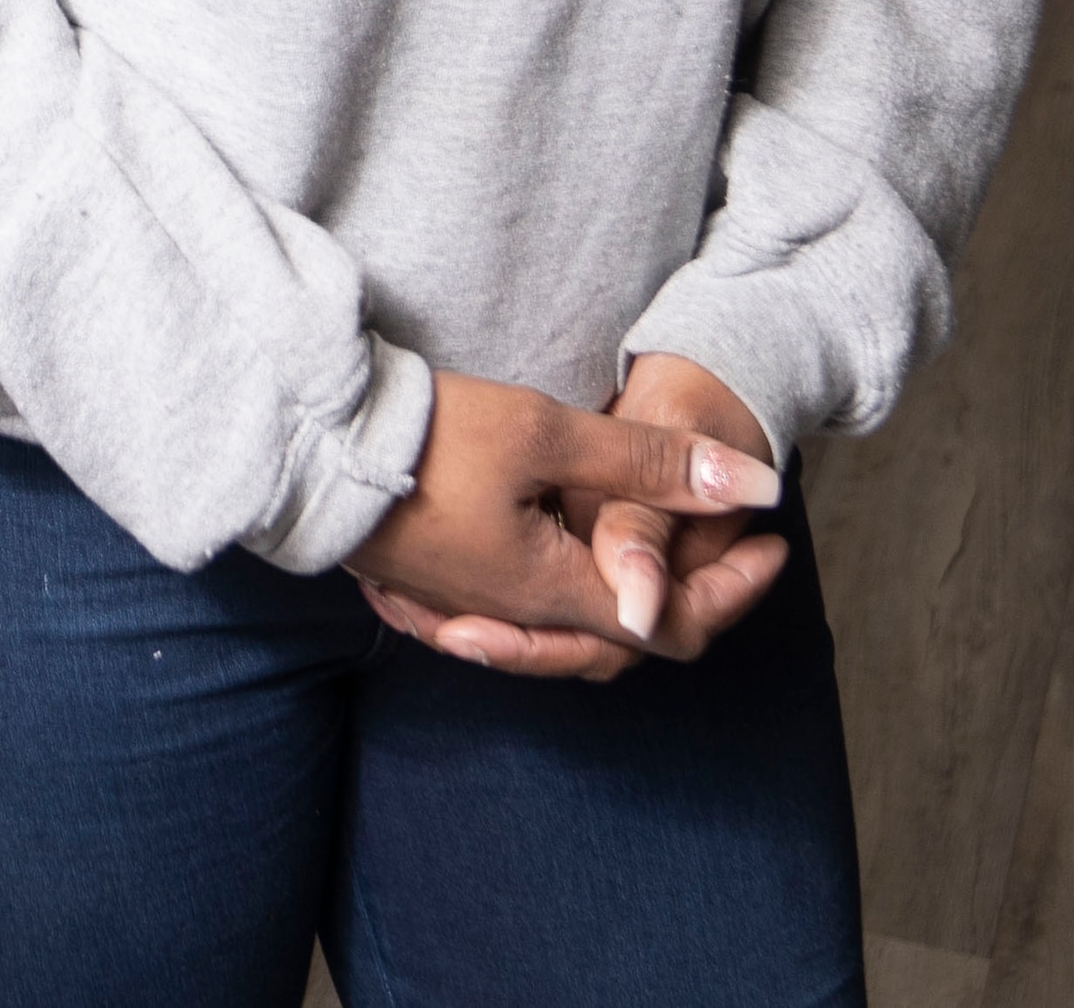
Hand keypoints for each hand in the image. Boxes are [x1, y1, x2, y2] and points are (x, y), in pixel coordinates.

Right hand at [345, 370, 779, 683]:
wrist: (303, 442)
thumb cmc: (424, 438)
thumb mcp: (547, 433)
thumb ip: (650, 464)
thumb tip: (757, 489)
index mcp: (551, 591)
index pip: (670, 625)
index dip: (731, 591)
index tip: (770, 542)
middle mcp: (510, 614)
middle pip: (620, 639)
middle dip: (684, 594)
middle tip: (723, 541)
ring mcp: (460, 602)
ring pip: (561, 630)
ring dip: (617, 597)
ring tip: (645, 547)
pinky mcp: (422, 579)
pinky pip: (503, 616)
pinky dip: (548, 599)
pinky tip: (543, 559)